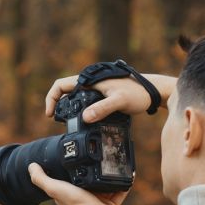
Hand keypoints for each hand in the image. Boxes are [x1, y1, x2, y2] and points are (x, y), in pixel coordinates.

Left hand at [29, 163, 127, 204]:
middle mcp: (86, 195)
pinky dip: (125, 182)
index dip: (77, 167)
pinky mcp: (112, 204)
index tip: (82, 154)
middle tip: (104, 153)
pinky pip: (121, 190)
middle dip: (97, 168)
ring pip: (108, 183)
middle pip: (92, 179)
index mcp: (72, 192)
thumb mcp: (54, 188)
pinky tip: (130, 172)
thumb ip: (40, 179)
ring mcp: (99, 200)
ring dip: (112, 173)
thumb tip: (31, 166)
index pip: (74, 177)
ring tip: (117, 159)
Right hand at [45, 73, 177, 122]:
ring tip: (68, 123)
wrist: (154, 92)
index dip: (52, 98)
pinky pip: (85, 102)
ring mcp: (96, 89)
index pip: (61, 85)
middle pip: (66, 92)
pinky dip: (80, 111)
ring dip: (69, 109)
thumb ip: (102, 108)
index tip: (50, 114)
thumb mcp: (119, 101)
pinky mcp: (102, 96)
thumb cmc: (138, 93)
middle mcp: (91, 82)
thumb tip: (85, 118)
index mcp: (90, 80)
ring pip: (75, 98)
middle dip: (58, 105)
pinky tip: (84, 122)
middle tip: (58, 122)